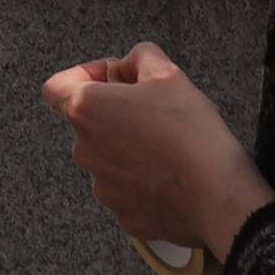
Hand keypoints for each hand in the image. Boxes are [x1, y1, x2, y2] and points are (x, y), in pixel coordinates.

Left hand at [41, 41, 274, 261]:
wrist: (219, 197)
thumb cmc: (191, 133)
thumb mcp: (169, 74)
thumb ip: (140, 58)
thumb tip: (129, 64)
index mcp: (87, 111)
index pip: (56, 88)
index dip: (83, 76)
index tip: (114, 79)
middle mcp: (85, 151)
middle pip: (90, 124)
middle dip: (118, 114)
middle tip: (157, 112)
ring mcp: (103, 189)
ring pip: (110, 159)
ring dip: (131, 149)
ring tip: (171, 147)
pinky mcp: (124, 217)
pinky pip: (128, 191)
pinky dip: (145, 182)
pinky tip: (174, 176)